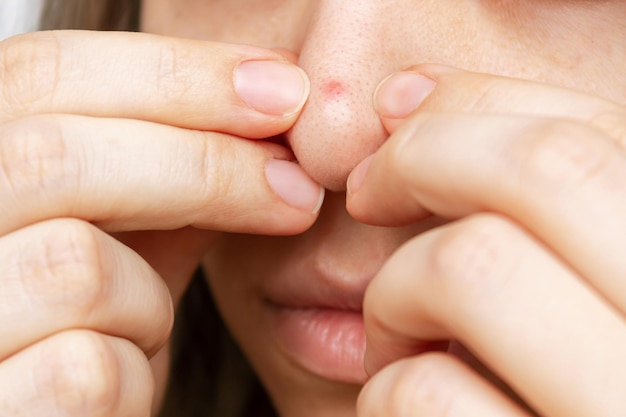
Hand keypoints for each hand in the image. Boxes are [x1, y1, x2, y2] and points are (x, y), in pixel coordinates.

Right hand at [0, 30, 320, 414]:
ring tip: (149, 322)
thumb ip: (173, 171)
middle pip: (55, 154)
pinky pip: (87, 368)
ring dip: (150, 297)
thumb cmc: (89, 323)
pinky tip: (121, 382)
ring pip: (76, 266)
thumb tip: (266, 107)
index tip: (284, 90)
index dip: (178, 72)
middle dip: (204, 163)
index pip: (45, 73)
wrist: (54, 410)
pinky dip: (132, 370)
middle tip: (297, 186)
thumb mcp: (128, 233)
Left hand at [347, 65, 625, 415]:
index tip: (398, 111)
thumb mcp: (561, 283)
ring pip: (470, 269)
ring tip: (395, 331)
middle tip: (368, 188)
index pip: (596, 133)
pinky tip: (401, 407)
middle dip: (422, 158)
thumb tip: (409, 97)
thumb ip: (519, 199)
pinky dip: (385, 386)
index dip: (478, 102)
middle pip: (544, 171)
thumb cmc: (538, 379)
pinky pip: (421, 390)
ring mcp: (612, 412)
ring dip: (398, 289)